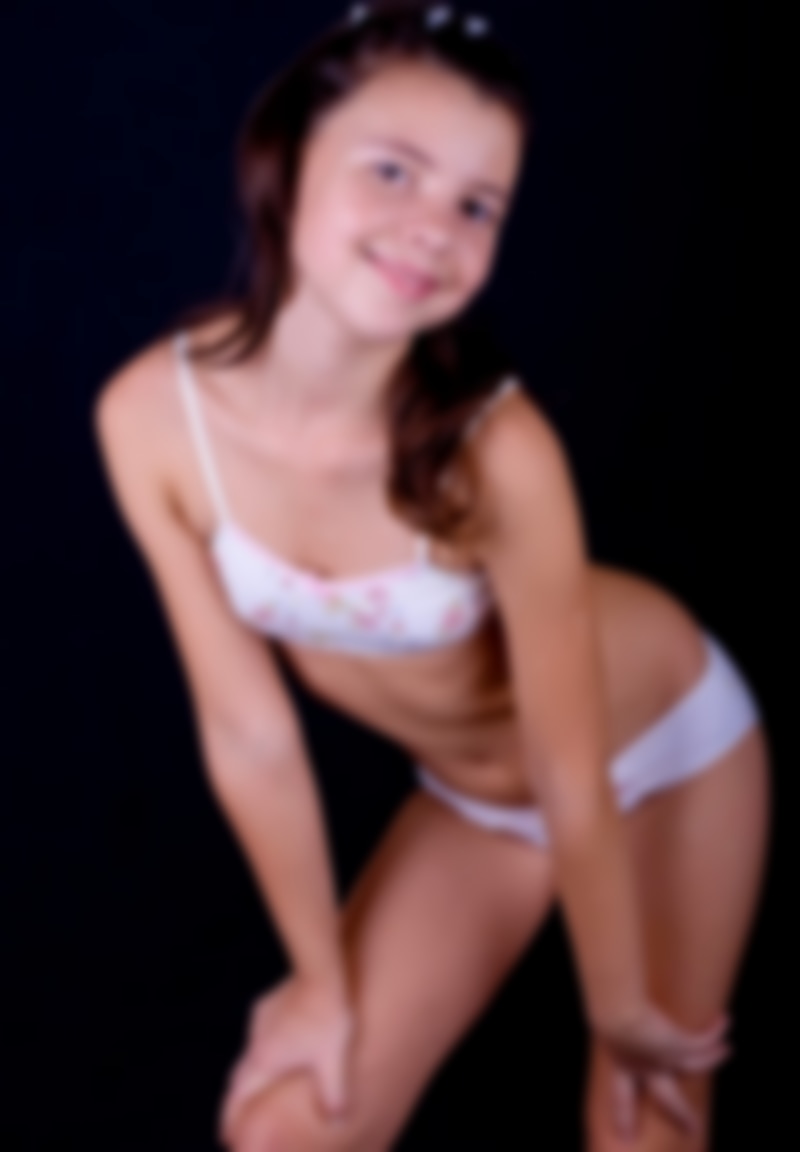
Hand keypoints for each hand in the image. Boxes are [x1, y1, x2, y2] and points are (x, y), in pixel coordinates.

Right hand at [218, 974, 355, 1146]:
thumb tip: (338, 1121)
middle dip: (239, 1098)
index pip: (238, 1096)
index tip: (226, 1138)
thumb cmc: (328, 1018)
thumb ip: (333, 1095)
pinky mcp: (268, 1003)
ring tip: (263, 1083)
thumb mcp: (334, 1062)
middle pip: (239, 1077)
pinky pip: (263, 1031)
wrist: (323, 974)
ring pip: (252, 1052)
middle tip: (239, 1116)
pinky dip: (268, 1045)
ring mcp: (260, 1020)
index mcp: (265, 1060)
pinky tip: (283, 1045)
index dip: (230, 1119)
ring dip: (254, 1070)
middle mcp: (256, 1041)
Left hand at [595, 1002, 730, 1139]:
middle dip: (681, 1114)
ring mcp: (666, 1060)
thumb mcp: (602, 1022)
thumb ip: (606, 1022)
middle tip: (693, 1129)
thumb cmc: (604, 1015)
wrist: (616, 1016)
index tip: (625, 1136)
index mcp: (622, 1066)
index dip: (624, 1116)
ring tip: (729, 1050)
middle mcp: (647, 1068)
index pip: (622, 1096)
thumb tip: (601, 1007)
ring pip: (696, 1064)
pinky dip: (715, 1031)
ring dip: (713, 1056)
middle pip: (668, 1099)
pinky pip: (704, 1042)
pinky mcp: (680, 1047)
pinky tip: (725, 1021)